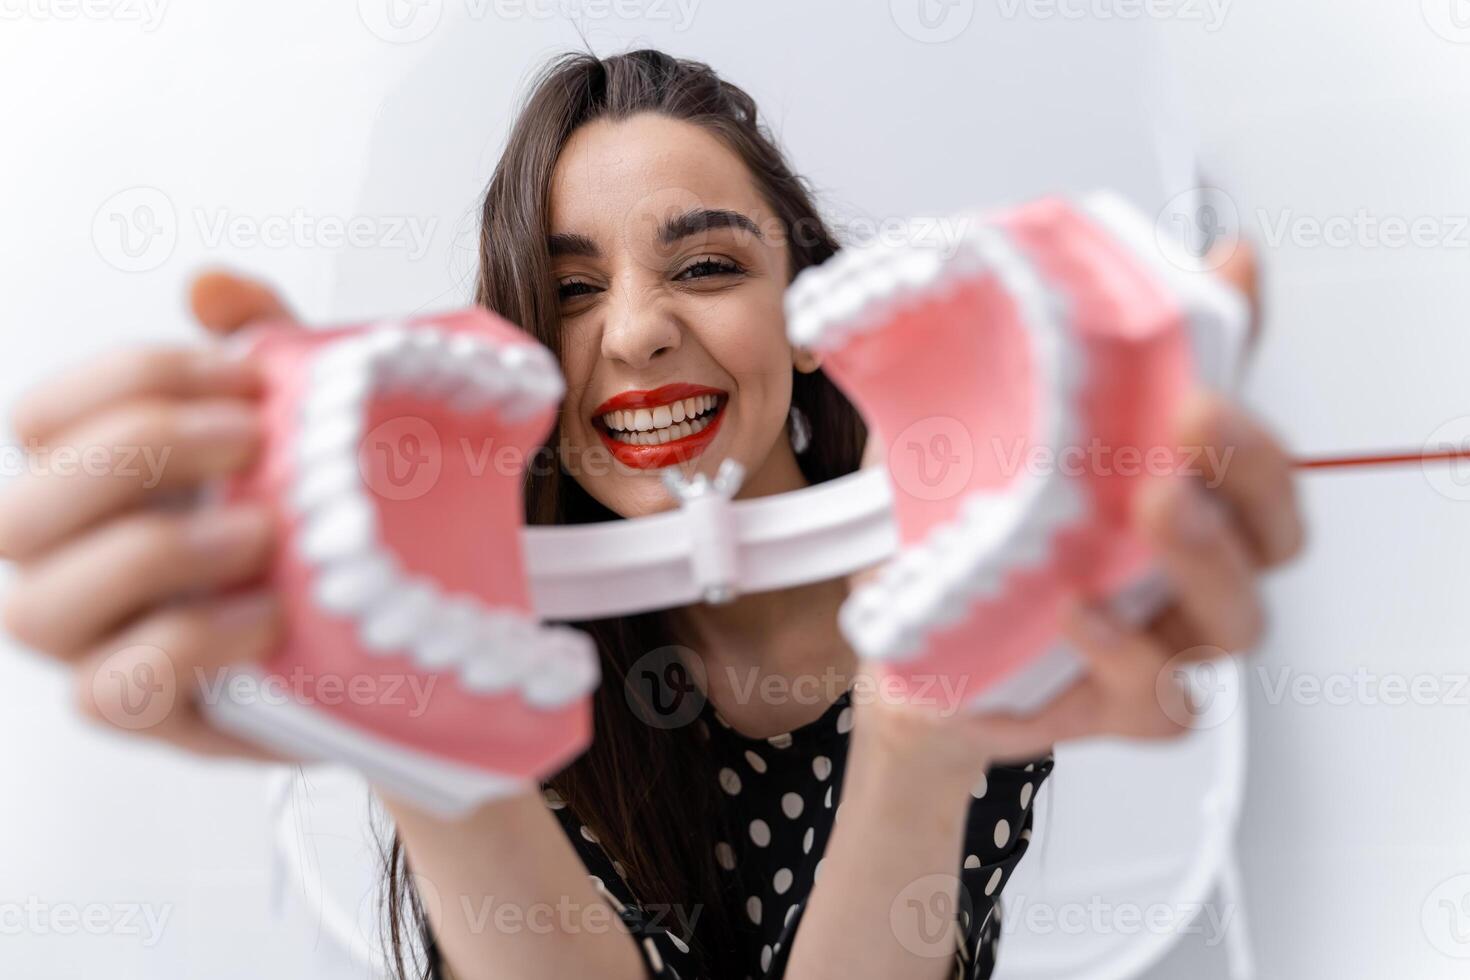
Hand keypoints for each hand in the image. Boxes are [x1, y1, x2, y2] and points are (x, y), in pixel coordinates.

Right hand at [0, 271, 297, 757]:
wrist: (389, 627)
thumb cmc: (321, 512)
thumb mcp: (306, 417)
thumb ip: (264, 341)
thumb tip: (209, 284)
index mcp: (92, 479)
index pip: (44, 415)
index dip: (138, 379)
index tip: (252, 379)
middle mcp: (67, 560)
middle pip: (17, 508)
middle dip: (141, 455)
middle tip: (255, 441)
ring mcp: (94, 643)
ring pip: (36, 608)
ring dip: (154, 555)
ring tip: (263, 532)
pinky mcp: (144, 712)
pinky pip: (110, 692)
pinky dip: (190, 645)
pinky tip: (271, 615)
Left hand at [855, 242, 1303, 773]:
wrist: (899, 650)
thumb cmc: (954, 537)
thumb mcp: (972, 430)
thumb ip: (1028, 359)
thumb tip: (1041, 262)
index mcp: (1166, 491)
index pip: (1241, 427)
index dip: (1248, 350)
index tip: (1229, 284)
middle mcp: (1180, 566)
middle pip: (1272, 524)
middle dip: (1250, 463)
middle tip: (1197, 413)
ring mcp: (1160, 639)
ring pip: (1237, 616)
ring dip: (1207, 557)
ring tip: (1156, 505)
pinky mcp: (1115, 705)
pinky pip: (1158, 699)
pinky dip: (1130, 657)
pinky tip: (1078, 610)